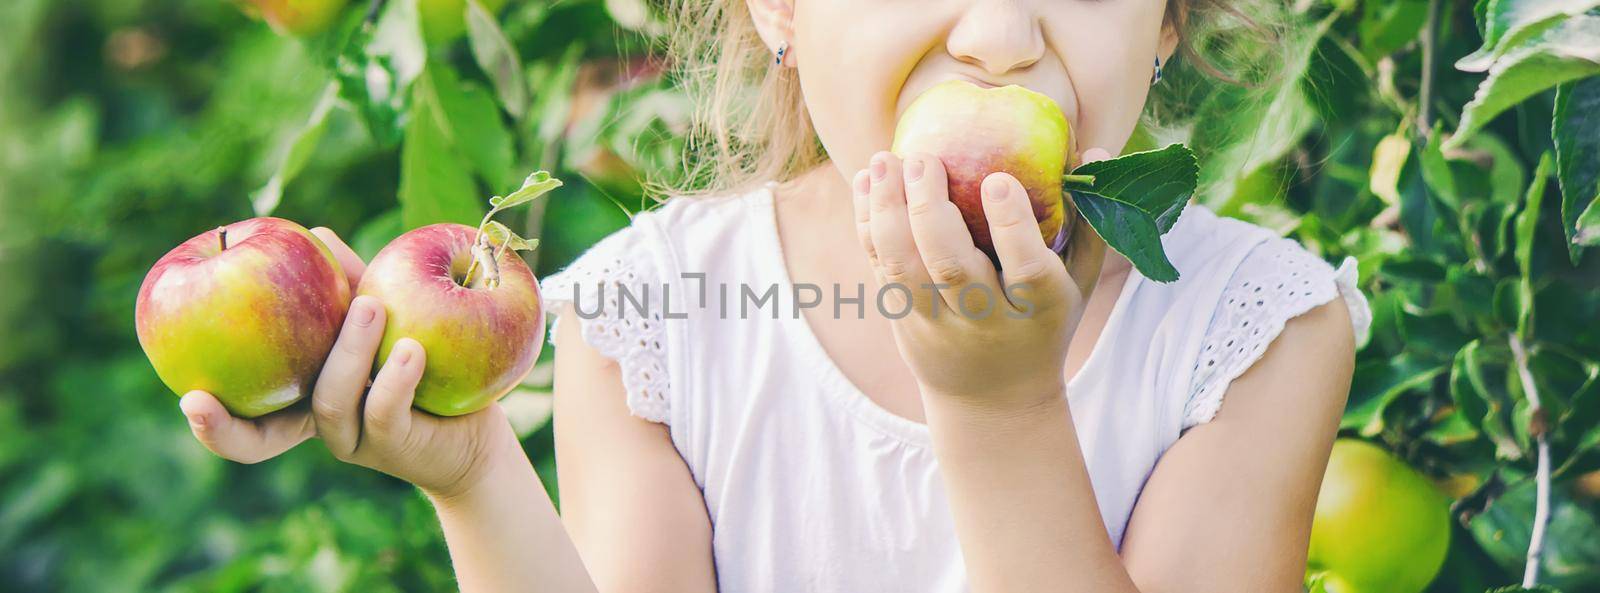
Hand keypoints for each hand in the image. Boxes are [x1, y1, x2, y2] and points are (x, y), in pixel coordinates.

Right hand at [179, 228, 517, 498]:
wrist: (480, 418)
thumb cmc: (427, 363)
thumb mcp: (384, 315)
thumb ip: (348, 284)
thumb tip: (314, 232)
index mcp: (301, 399)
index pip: (242, 422)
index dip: (212, 423)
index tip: (187, 398)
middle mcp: (322, 425)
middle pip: (263, 437)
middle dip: (228, 425)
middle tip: (197, 395)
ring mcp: (359, 440)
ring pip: (332, 402)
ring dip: (348, 352)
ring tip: (370, 306)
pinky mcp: (401, 444)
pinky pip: (387, 411)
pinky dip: (395, 378)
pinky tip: (412, 348)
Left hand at [852, 150, 1104, 410]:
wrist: (992, 404)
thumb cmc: (1042, 326)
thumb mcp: (1076, 287)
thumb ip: (1089, 223)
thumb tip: (1095, 148)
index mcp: (1039, 310)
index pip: (1027, 270)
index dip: (1012, 227)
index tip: (997, 180)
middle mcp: (985, 320)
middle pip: (952, 267)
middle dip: (932, 209)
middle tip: (925, 158)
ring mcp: (937, 324)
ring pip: (905, 268)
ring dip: (888, 211)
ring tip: (885, 161)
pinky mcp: (902, 321)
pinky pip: (880, 268)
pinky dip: (868, 224)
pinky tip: (865, 181)